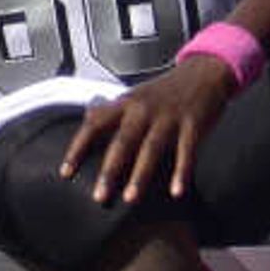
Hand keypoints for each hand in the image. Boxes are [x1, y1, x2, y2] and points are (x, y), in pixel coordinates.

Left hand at [60, 56, 239, 209]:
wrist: (204, 72)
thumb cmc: (165, 90)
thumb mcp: (135, 95)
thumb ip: (113, 109)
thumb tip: (87, 119)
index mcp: (126, 103)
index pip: (94, 125)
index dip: (78, 148)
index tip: (65, 172)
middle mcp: (143, 109)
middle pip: (122, 142)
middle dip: (109, 171)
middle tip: (99, 196)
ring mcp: (169, 117)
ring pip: (151, 149)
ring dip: (140, 176)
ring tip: (130, 198)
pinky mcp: (193, 125)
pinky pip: (186, 152)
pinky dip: (181, 172)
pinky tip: (176, 192)